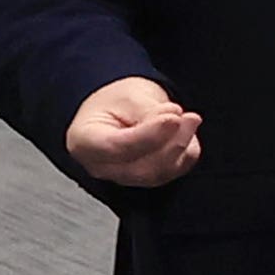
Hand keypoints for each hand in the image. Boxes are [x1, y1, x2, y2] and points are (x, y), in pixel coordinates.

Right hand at [67, 73, 203, 187]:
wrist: (117, 108)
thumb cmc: (114, 101)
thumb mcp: (128, 95)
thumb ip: (148, 111)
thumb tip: (173, 120)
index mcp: (85, 141)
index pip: (117, 147)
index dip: (149, 136)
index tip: (173, 119)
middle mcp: (101, 166)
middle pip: (140, 167)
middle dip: (170, 143)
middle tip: (187, 117)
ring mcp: (123, 177)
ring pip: (158, 174)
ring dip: (181, 147)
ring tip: (190, 119)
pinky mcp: (146, 180)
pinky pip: (171, 174)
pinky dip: (186, 155)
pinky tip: (188, 132)